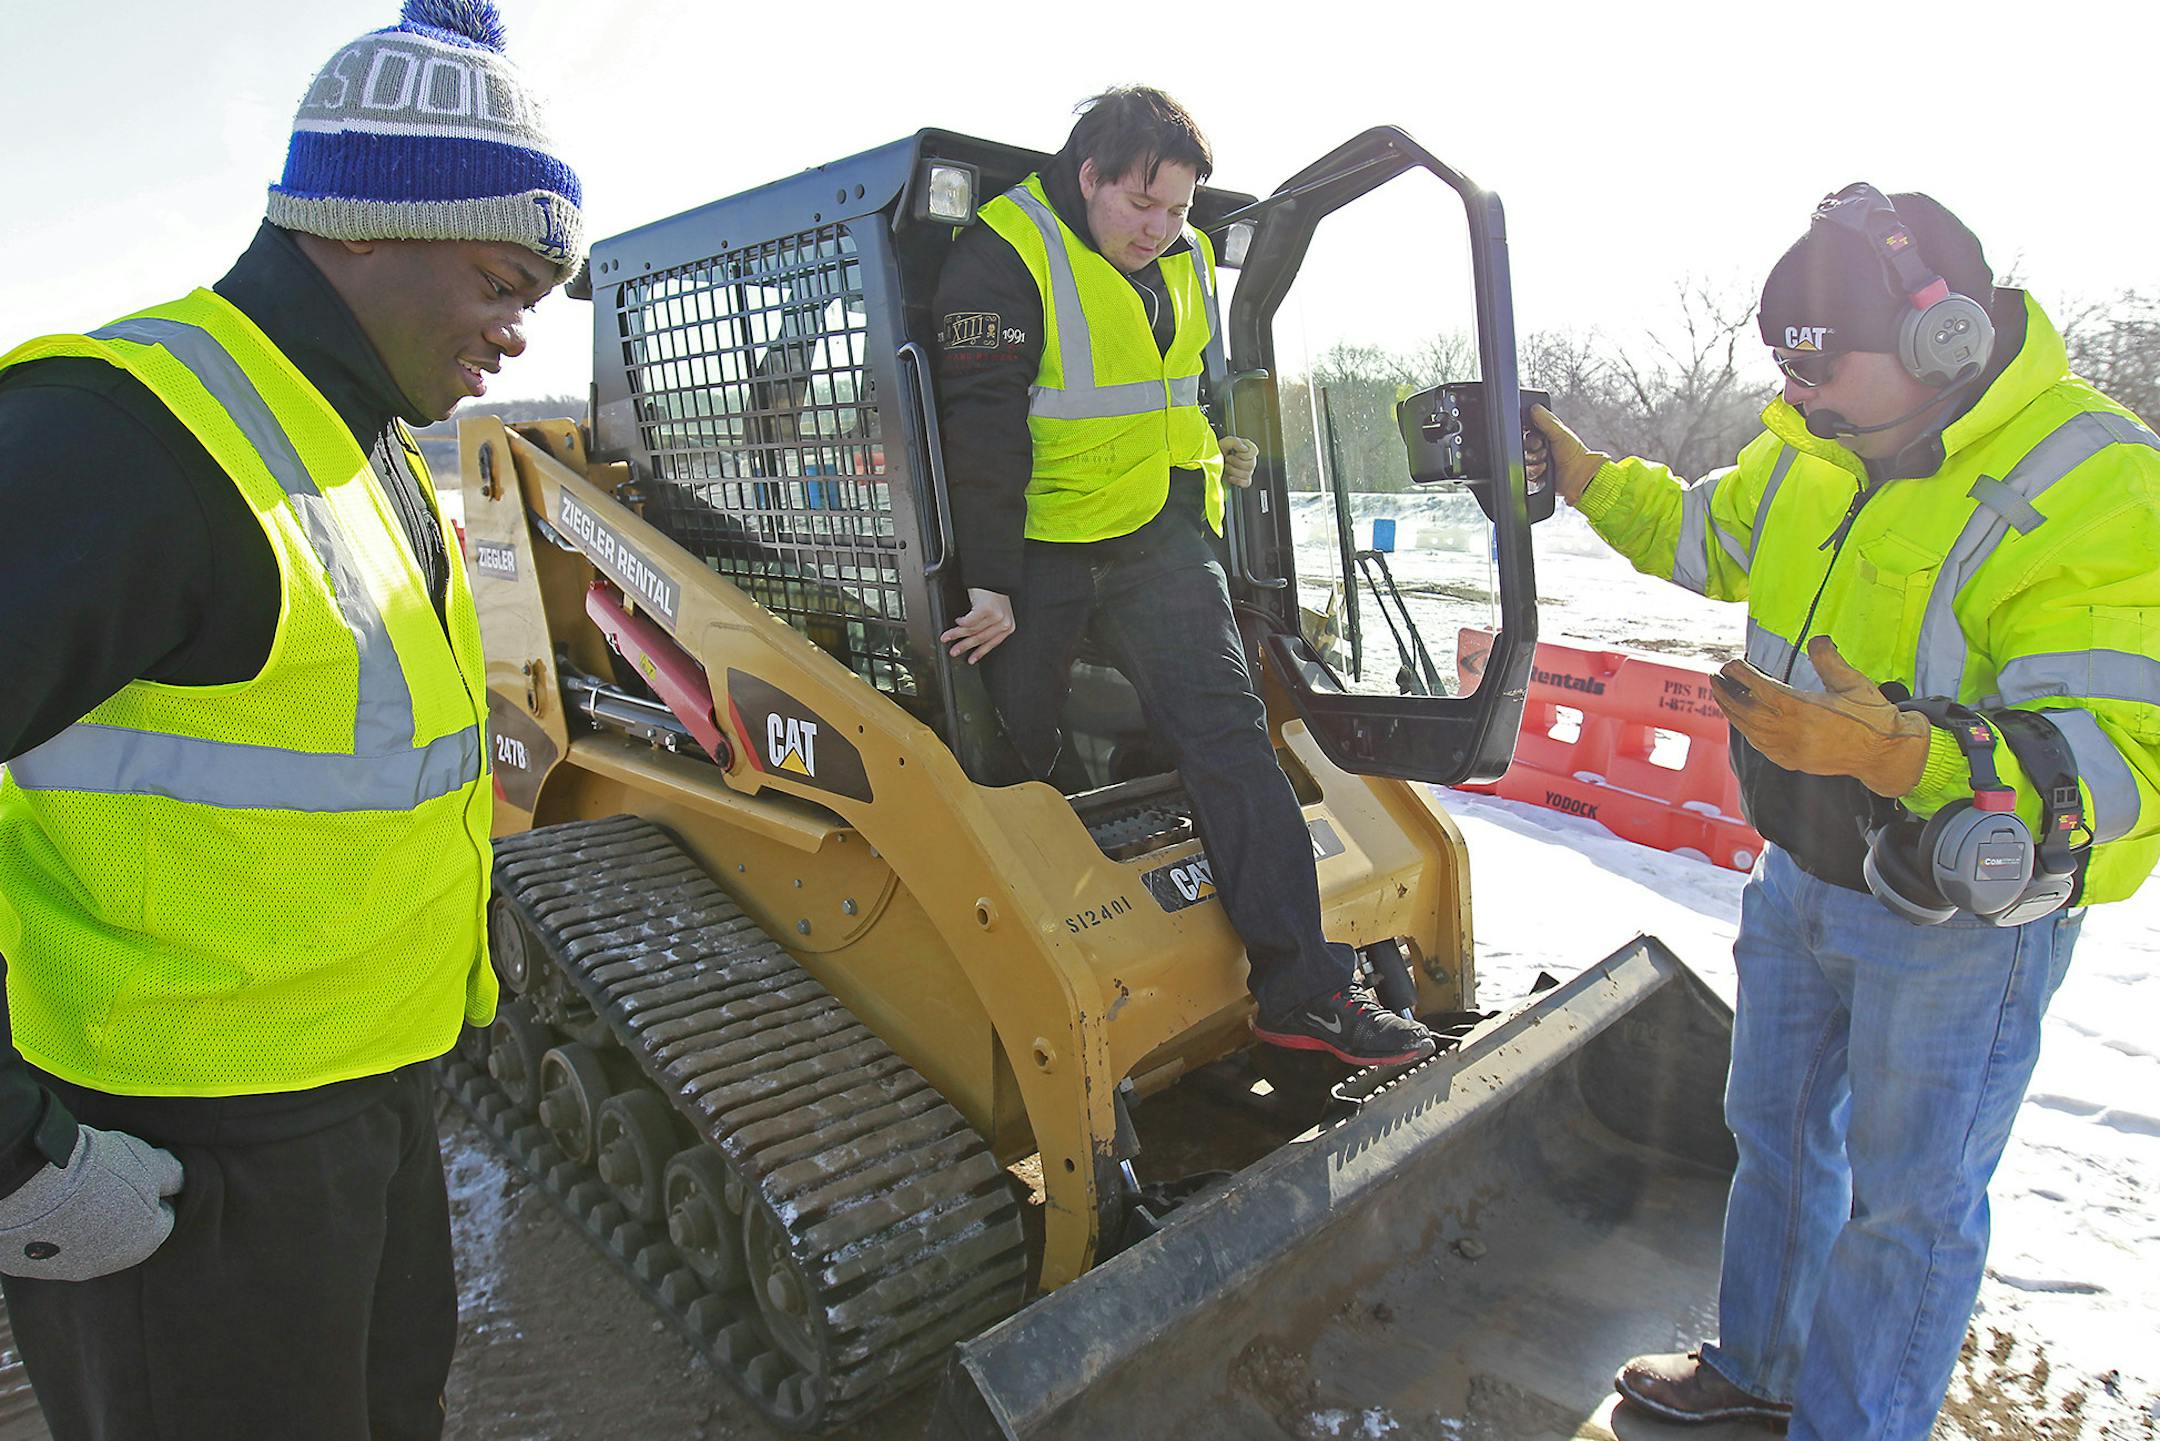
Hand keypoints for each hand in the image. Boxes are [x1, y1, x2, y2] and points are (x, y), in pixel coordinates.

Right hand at [0, 1125, 183, 1280]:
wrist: (34, 1185)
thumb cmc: (101, 1172)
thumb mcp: (150, 1162)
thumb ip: (172, 1174)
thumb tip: (184, 1179)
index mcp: (147, 1240)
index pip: (162, 1219)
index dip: (154, 1195)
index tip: (141, 1179)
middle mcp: (113, 1262)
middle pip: (127, 1233)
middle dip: (123, 1210)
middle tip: (108, 1182)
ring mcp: (74, 1266)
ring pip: (91, 1243)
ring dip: (90, 1223)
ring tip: (78, 1192)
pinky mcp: (39, 1266)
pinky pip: (56, 1248)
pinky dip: (58, 1232)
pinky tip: (53, 1208)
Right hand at [940, 588, 1015, 664]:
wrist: (993, 577)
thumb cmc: (993, 594)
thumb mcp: (996, 613)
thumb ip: (989, 626)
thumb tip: (972, 640)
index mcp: (1007, 626)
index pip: (991, 643)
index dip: (979, 653)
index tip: (970, 660)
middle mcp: (1003, 622)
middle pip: (980, 638)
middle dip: (964, 646)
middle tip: (954, 651)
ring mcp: (996, 616)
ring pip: (972, 630)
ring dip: (957, 634)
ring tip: (947, 637)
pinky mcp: (986, 609)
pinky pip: (969, 621)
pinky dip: (961, 623)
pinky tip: (957, 622)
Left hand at [1219, 435, 1258, 487]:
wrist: (1212, 462)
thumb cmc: (1219, 450)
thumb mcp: (1224, 442)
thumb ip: (1235, 442)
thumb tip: (1244, 449)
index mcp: (1248, 448)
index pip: (1254, 452)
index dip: (1244, 454)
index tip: (1235, 453)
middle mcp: (1250, 460)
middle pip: (1251, 465)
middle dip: (1236, 463)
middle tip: (1227, 459)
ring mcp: (1248, 471)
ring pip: (1247, 474)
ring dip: (1233, 471)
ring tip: (1226, 466)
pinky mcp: (1244, 480)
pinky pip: (1246, 483)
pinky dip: (1237, 480)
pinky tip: (1230, 477)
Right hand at [1526, 405, 1611, 504]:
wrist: (1580, 477)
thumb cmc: (1575, 455)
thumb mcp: (1560, 433)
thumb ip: (1546, 420)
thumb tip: (1535, 407)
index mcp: (1545, 437)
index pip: (1526, 434)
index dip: (1529, 437)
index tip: (1537, 439)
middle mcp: (1540, 451)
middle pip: (1522, 449)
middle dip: (1532, 451)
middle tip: (1544, 451)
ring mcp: (1537, 465)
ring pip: (1522, 463)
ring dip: (1533, 463)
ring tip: (1546, 464)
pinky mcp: (1536, 479)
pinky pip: (1524, 476)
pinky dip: (1533, 474)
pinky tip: (1543, 473)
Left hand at [1711, 636, 1928, 796]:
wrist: (1885, 754)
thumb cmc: (1872, 716)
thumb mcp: (1854, 683)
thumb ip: (1830, 660)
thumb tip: (1816, 640)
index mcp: (1804, 709)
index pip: (1761, 689)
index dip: (1742, 676)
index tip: (1730, 664)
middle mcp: (1792, 731)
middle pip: (1747, 711)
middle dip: (1727, 694)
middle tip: (1714, 677)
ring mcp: (1790, 750)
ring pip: (1750, 731)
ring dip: (1733, 713)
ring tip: (1722, 696)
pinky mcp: (1793, 762)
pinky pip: (1760, 746)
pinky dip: (1747, 732)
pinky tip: (1742, 721)